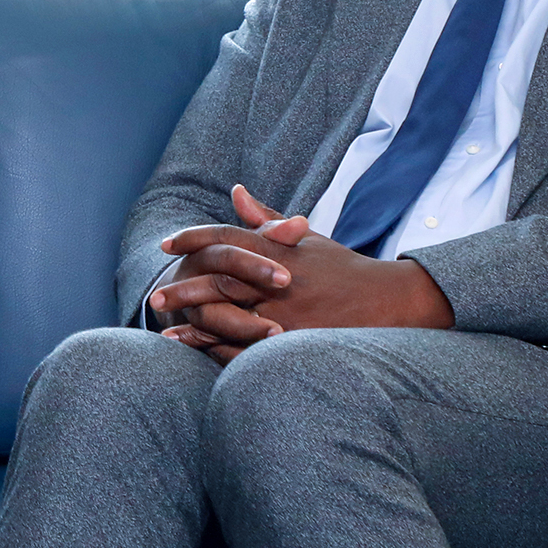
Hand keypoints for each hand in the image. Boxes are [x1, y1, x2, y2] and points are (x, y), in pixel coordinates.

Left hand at [153, 184, 452, 362]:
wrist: (392, 301)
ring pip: (232, 319)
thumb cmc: (344, 269)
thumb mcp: (307, 239)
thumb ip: (266, 218)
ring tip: (167, 333)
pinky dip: (224, 352)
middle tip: (154, 299)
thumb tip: (235, 191)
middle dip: (184, 289)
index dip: (193, 240)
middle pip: (221, 281)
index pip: (227, 239)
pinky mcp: (297, 342)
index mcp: (280, 250)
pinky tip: (202, 356)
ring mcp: (289, 314)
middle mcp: (280, 280)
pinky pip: (253, 349)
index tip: (166, 244)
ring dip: (197, 327)